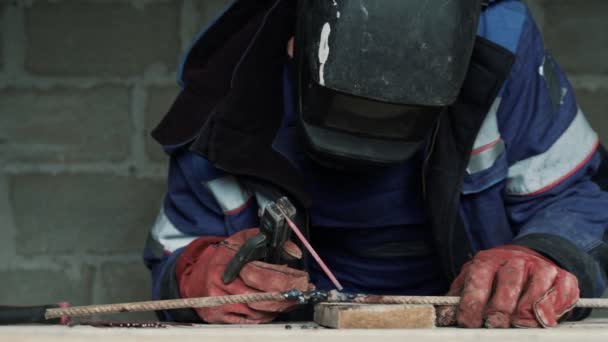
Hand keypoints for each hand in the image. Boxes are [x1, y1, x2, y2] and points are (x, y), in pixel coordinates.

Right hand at [177, 228, 312, 323]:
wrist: (198, 277)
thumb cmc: (224, 257)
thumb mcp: (242, 240)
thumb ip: (266, 239)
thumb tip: (293, 251)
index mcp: (228, 264)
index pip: (263, 275)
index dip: (286, 279)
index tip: (302, 278)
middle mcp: (223, 287)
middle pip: (264, 298)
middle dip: (289, 295)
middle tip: (304, 289)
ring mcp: (221, 305)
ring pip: (261, 312)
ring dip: (281, 305)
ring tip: (293, 296)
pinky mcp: (222, 318)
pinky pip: (253, 320)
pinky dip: (268, 314)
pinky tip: (277, 305)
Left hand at [437, 245, 578, 327]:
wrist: (529, 260)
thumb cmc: (495, 279)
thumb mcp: (473, 282)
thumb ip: (460, 299)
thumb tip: (444, 317)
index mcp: (487, 261)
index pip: (478, 279)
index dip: (472, 302)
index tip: (467, 322)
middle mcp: (514, 260)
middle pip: (507, 284)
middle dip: (499, 308)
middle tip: (493, 326)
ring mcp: (540, 267)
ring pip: (533, 288)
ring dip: (524, 310)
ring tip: (516, 324)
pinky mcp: (563, 278)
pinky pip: (557, 293)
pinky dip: (550, 308)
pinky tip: (542, 320)